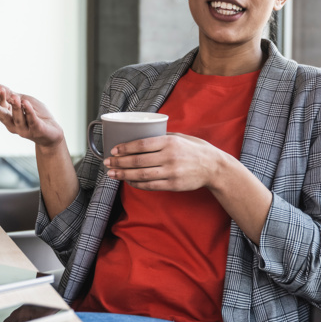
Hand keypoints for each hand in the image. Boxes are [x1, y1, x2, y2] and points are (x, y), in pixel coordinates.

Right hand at [0, 84, 64, 148]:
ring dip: (16, 107)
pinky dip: (29, 112)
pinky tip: (26, 103)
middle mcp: (13, 124)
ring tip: (14, 97)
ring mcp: (24, 129)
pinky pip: (32, 120)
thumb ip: (9, 94)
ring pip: (18, 118)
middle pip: (4, 116)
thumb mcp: (23, 100)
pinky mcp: (37, 130)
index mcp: (8, 116)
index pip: (0, 106)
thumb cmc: (36, 114)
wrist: (52, 131)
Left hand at [104, 133, 227, 191]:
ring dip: (124, 175)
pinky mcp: (173, 185)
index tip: (113, 150)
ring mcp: (171, 172)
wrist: (214, 167)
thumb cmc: (195, 149)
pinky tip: (128, 181)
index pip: (141, 145)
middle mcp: (169, 157)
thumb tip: (141, 135)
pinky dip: (137, 184)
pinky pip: (150, 186)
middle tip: (107, 163)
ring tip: (112, 174)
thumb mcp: (180, 136)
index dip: (125, 148)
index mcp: (170, 142)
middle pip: (138, 161)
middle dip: (119, 163)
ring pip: (141, 175)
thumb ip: (162, 136)